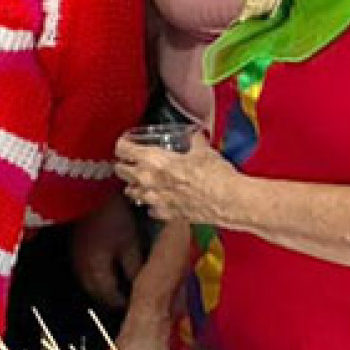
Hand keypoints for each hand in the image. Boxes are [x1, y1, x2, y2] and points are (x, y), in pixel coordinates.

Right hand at [69, 199, 142, 308]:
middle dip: (116, 298)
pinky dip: (101, 275)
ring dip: (108, 287)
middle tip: (135, 296)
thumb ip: (135, 269)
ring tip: (126, 283)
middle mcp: (81, 271)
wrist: (87, 190)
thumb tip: (143, 287)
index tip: (143, 303)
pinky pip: (88, 271)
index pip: (112, 300)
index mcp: (95, 272)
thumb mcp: (130, 242)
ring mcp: (75, 260)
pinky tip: (112, 268)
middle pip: (99, 295)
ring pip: (92, 284)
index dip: (129, 304)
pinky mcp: (74, 249)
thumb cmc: (110, 215)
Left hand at [114, 136, 237, 227]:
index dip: (123, 144)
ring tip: (143, 181)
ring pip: (131, 192)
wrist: (228, 201)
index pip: (123, 149)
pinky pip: (150, 209)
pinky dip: (153, 204)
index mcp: (153, 160)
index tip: (126, 143)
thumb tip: (196, 135)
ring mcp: (154, 199)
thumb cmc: (215, 174)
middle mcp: (147, 180)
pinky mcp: (164, 214)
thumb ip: (194, 141)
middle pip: (121, 171)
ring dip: (135, 185)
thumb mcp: (203, 151)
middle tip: (131, 162)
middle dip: (123, 165)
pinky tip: (161, 199)